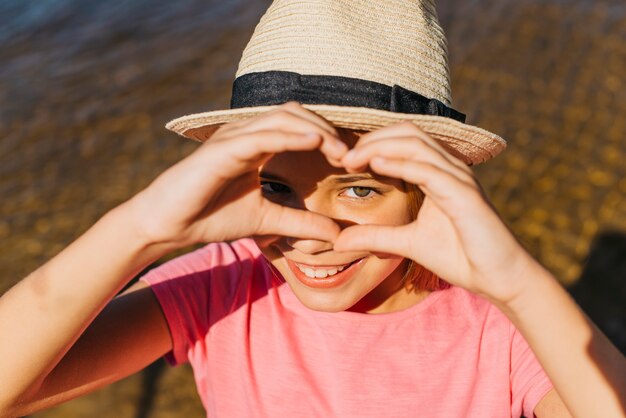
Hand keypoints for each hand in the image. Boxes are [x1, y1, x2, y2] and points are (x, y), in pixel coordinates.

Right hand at [128, 102, 346, 248]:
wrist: (168, 225)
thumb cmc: (211, 216)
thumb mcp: (267, 220)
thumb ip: (301, 222)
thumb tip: (336, 235)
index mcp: (257, 145)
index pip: (299, 127)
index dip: (327, 138)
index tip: (352, 161)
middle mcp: (247, 134)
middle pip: (295, 114)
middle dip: (327, 130)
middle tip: (351, 155)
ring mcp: (234, 137)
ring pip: (282, 118)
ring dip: (315, 131)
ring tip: (340, 151)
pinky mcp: (222, 149)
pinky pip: (262, 135)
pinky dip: (290, 136)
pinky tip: (313, 143)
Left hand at [335, 121, 538, 303]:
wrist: (498, 277)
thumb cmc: (460, 256)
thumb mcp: (408, 243)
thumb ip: (375, 236)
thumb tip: (339, 240)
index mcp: (438, 173)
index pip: (403, 141)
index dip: (372, 144)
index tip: (344, 161)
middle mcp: (450, 168)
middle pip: (407, 133)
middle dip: (371, 139)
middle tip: (342, 156)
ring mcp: (459, 177)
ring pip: (416, 144)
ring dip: (380, 147)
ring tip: (351, 159)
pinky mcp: (464, 194)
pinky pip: (429, 170)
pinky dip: (401, 163)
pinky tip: (376, 164)